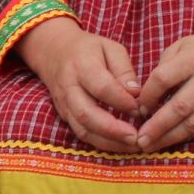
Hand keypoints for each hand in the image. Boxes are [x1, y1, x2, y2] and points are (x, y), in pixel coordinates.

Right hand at [14, 17, 142, 151]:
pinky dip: (101, 143)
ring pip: (82, 129)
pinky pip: (81, 133)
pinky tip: (120, 144)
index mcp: (82, 65)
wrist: (52, 51)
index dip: (122, 101)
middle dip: (113, 130)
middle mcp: (69, 87)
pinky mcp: (64, 115)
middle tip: (137, 137)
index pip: (101, 87)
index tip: (140, 109)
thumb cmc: (87, 49)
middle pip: (87, 114)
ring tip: (133, 145)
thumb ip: (124, 70)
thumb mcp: (110, 48)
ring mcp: (64, 104)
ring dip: (108, 142)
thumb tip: (136, 94)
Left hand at [134, 25, 193, 151]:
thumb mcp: (178, 48)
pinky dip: (182, 137)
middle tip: (139, 138)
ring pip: (192, 123)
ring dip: (168, 137)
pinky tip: (166, 142)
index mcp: (193, 59)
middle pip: (179, 107)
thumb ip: (161, 70)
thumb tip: (142, 99)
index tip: (136, 106)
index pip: (163, 80)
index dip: (147, 95)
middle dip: (157, 125)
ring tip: (149, 146)